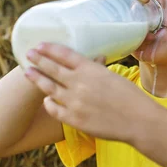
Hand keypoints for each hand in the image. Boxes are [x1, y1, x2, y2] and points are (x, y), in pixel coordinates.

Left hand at [23, 42, 155, 142]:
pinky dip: (49, 103)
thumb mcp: (114, 76)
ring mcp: (74, 102)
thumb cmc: (131, 97)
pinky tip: (46, 99)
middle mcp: (79, 84)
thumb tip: (94, 60)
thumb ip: (98, 69)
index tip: (40, 45)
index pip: (65, 55)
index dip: (50, 49)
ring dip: (37, 79)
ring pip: (49, 88)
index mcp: (91, 70)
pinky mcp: (74, 119)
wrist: (138, 121)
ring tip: (28, 72)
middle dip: (38, 60)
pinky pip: (54, 109)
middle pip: (53, 69)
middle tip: (28, 54)